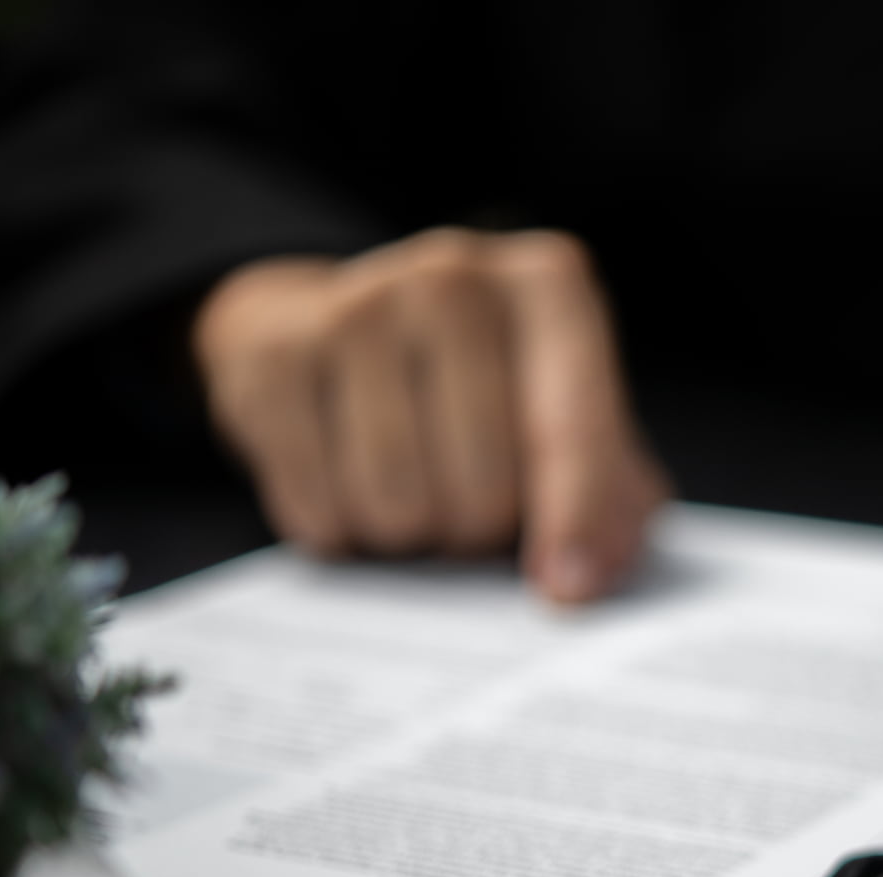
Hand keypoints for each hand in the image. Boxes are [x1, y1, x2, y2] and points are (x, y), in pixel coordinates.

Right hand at [192, 227, 669, 601]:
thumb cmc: (480, 387)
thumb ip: (609, 496)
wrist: (333, 320)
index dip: (574, 523)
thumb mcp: (565, 418)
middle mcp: (454, 277)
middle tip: (467, 500)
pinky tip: (343, 475)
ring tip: (409, 481)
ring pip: (397, 507)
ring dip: (407, 534)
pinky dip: (337, 527)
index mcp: (547, 288)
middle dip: (478, 530)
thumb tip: (588, 578)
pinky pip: (318, 510)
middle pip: (483, 488)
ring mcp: (355, 305)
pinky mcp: (272, 354)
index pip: (573, 426)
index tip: (567, 593)